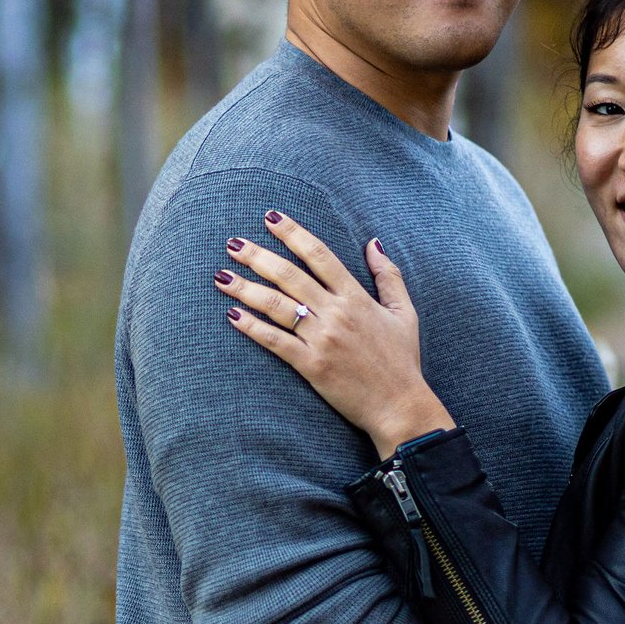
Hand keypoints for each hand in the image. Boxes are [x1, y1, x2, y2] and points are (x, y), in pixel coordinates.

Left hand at [216, 213, 451, 457]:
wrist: (399, 405)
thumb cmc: (402, 360)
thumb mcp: (404, 312)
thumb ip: (389, 275)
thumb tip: (373, 243)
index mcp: (356, 297)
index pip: (319, 255)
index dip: (293, 234)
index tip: (271, 218)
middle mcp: (336, 313)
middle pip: (289, 276)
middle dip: (258, 256)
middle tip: (232, 242)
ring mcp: (321, 339)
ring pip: (276, 306)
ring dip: (246, 288)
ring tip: (221, 276)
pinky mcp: (311, 365)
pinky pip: (275, 341)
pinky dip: (252, 327)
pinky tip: (231, 315)